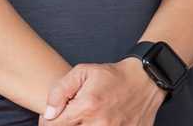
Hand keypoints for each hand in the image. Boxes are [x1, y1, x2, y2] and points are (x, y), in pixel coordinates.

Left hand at [38, 57, 165, 125]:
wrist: (144, 82)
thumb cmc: (112, 76)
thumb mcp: (82, 72)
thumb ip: (60, 91)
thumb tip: (49, 114)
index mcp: (87, 106)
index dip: (48, 123)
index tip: (51, 118)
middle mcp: (100, 124)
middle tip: (68, 118)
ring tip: (84, 119)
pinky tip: (96, 122)